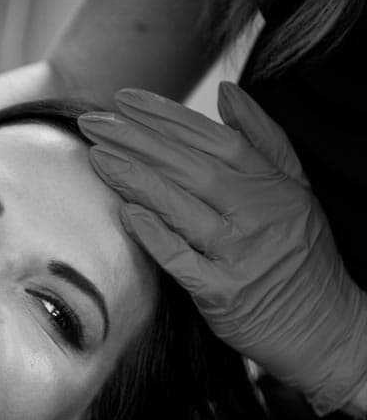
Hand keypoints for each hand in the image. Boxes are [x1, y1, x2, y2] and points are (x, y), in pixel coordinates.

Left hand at [78, 82, 366, 414]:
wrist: (325, 326)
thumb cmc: (301, 255)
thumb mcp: (294, 189)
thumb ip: (263, 139)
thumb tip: (227, 93)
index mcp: (271, 184)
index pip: (213, 139)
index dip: (166, 117)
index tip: (125, 101)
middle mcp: (257, 213)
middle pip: (190, 166)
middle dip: (137, 140)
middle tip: (93, 123)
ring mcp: (240, 254)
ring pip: (182, 206)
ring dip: (135, 179)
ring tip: (97, 157)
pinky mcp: (223, 294)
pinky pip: (183, 260)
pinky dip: (155, 235)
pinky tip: (126, 213)